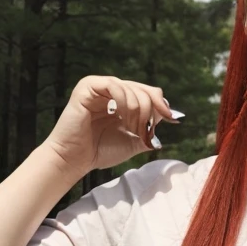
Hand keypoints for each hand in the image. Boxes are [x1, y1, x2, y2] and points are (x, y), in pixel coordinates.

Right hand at [42, 76, 180, 176]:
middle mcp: (111, 91)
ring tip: (132, 129)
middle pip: (143, 90)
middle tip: (143, 132)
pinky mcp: (87, 87)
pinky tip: (121, 118)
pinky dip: (124, 101)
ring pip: (131, 88)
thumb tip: (172, 118)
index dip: (161, 104)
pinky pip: (114, 85)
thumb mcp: (133, 141)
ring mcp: (99, 87)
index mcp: (121, 101)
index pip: (148, 93)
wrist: (75, 160)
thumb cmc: (100, 151)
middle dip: (149, 112)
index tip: (172, 119)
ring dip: (137, 110)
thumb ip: (150, 129)